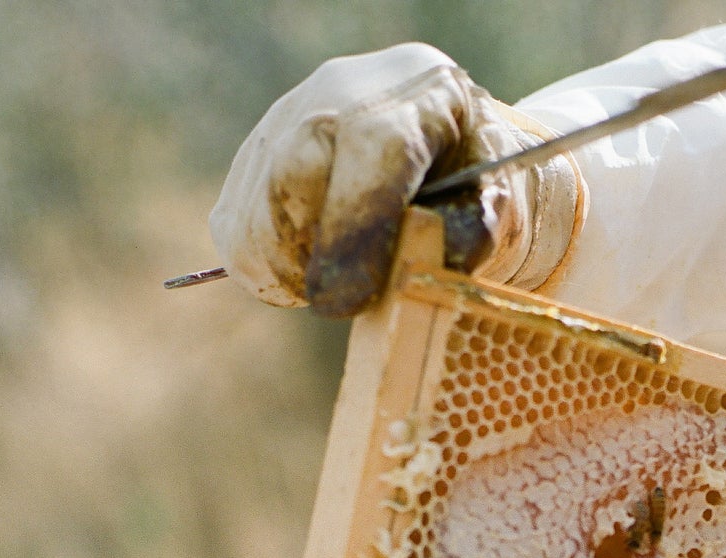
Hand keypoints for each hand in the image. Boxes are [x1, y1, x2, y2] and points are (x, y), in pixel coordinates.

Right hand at [210, 45, 580, 317]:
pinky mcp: (256, 149)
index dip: (353, 237)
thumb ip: (466, 238)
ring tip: (325, 281)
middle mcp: (341, 91)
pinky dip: (260, 262)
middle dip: (309, 259)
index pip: (370, 152)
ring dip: (282, 267)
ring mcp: (288, 115)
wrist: (441, 144)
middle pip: (293, 177)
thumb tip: (411, 272)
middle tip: (338, 299)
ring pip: (254, 206)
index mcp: (415, 94)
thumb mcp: (491, 207)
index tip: (348, 299)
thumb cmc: (471, 186)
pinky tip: (303, 267)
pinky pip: (235, 221)